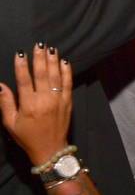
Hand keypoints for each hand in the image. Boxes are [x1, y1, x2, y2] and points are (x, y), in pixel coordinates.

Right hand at [0, 45, 72, 166]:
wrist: (51, 149)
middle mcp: (44, 100)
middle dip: (40, 58)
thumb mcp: (10, 123)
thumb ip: (5, 103)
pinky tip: (65, 62)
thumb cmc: (28, 137)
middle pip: (42, 74)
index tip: (20, 53)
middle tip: (39, 44)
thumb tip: (0, 86)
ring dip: (53, 61)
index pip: (24, 80)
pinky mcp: (68, 102)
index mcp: (28, 105)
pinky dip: (67, 72)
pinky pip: (68, 84)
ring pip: (56, 76)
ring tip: (51, 48)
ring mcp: (58, 100)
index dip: (21, 66)